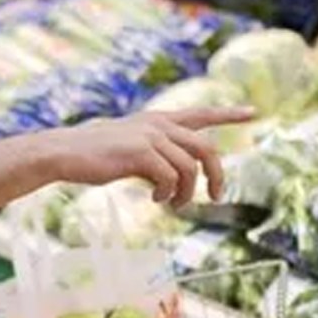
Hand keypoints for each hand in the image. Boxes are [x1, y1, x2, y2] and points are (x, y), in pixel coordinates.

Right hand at [40, 107, 254, 208]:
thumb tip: (176, 180)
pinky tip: (154, 199)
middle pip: (206, 149)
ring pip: (190, 168)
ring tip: (173, 204)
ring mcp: (149, 137)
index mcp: (158, 120)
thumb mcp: (130, 149)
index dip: (228, 114)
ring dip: (186, 193)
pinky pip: (170, 179)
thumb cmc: (94, 155)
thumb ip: (156, 155)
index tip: (253, 113)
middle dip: (218, 175)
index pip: (201, 114)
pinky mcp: (140, 153)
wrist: (64, 153)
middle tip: (217, 197)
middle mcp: (158, 124)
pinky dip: (167, 194)